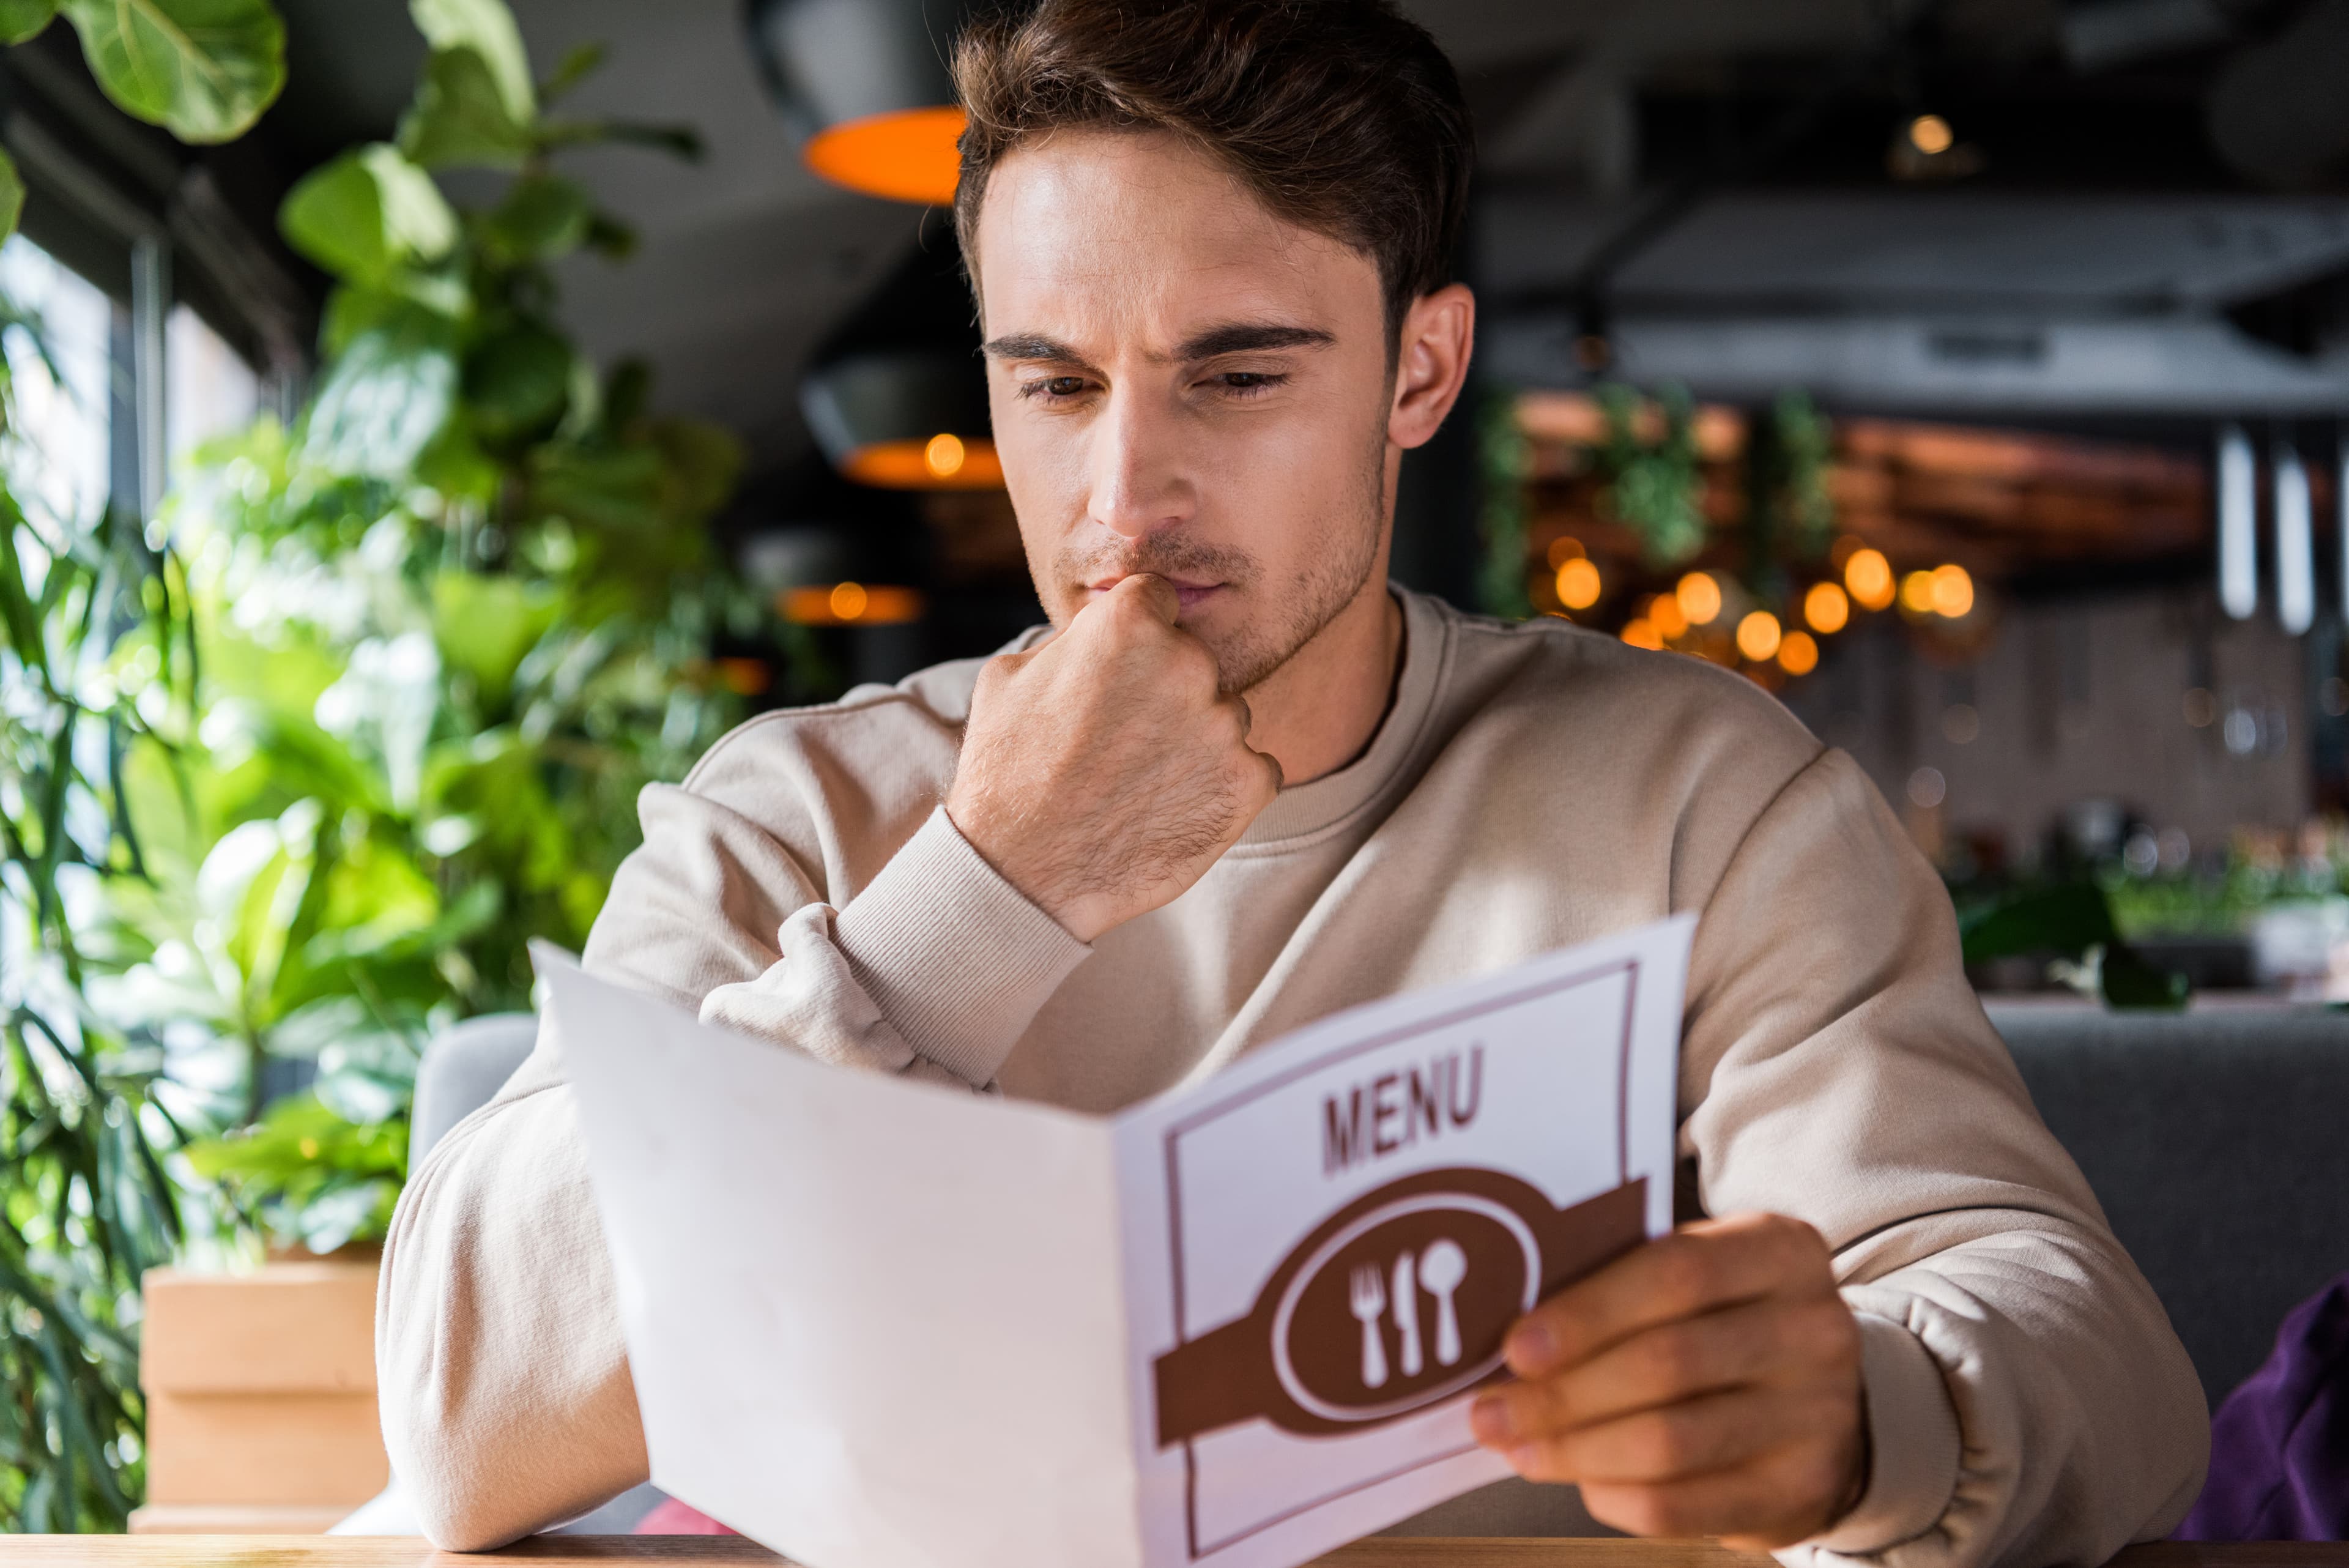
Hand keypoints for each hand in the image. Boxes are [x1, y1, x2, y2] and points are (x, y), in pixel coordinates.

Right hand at [946, 574, 1281, 942]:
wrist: (1026, 874)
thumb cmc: (1007, 772)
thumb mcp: (1011, 675)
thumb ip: (1075, 638)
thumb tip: (1104, 624)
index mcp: (1130, 622)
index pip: (1159, 601)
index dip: (1138, 635)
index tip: (1118, 672)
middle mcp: (1188, 663)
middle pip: (1195, 661)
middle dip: (1166, 690)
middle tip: (1122, 738)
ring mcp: (1225, 725)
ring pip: (1224, 715)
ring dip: (1195, 739)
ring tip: (1139, 779)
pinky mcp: (1250, 783)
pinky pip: (1253, 768)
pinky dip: (1221, 786)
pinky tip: (1171, 805)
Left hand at [1468, 1212, 1865, 1549]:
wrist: (1817, 1403)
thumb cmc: (1723, 1324)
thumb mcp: (1697, 1281)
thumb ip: (1620, 1288)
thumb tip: (1511, 1338)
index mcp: (1779, 1251)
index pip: (1678, 1271)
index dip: (1589, 1312)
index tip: (1515, 1347)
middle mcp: (1812, 1328)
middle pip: (1668, 1362)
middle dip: (1563, 1393)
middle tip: (1492, 1411)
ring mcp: (1817, 1414)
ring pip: (1671, 1441)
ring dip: (1576, 1449)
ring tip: (1518, 1446)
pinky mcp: (1801, 1490)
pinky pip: (1686, 1505)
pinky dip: (1616, 1495)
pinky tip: (1578, 1479)